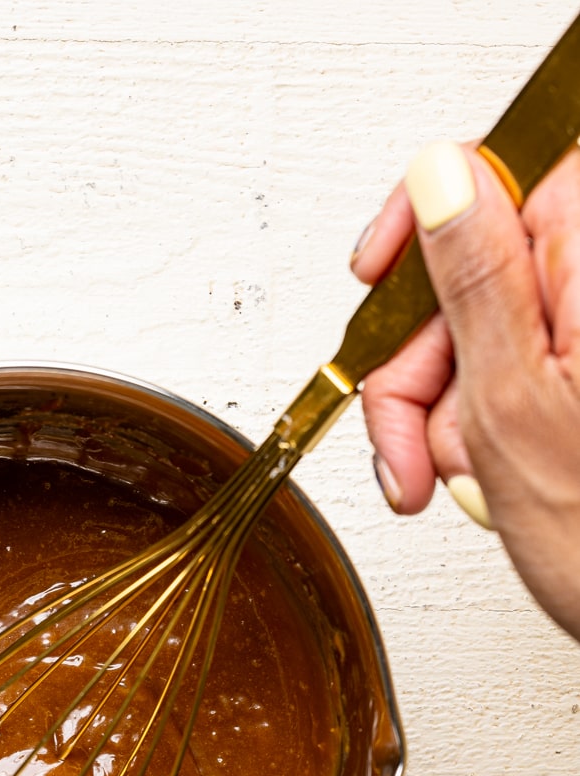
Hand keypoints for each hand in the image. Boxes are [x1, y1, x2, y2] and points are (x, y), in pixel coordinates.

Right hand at [352, 139, 579, 641]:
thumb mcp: (511, 404)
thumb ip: (471, 278)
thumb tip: (437, 176)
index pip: (495, 172)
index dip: (420, 220)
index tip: (375, 279)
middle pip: (483, 267)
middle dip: (427, 359)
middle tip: (412, 445)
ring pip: (494, 329)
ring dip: (453, 408)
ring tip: (466, 479)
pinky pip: (525, 369)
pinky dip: (491, 422)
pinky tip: (496, 473)